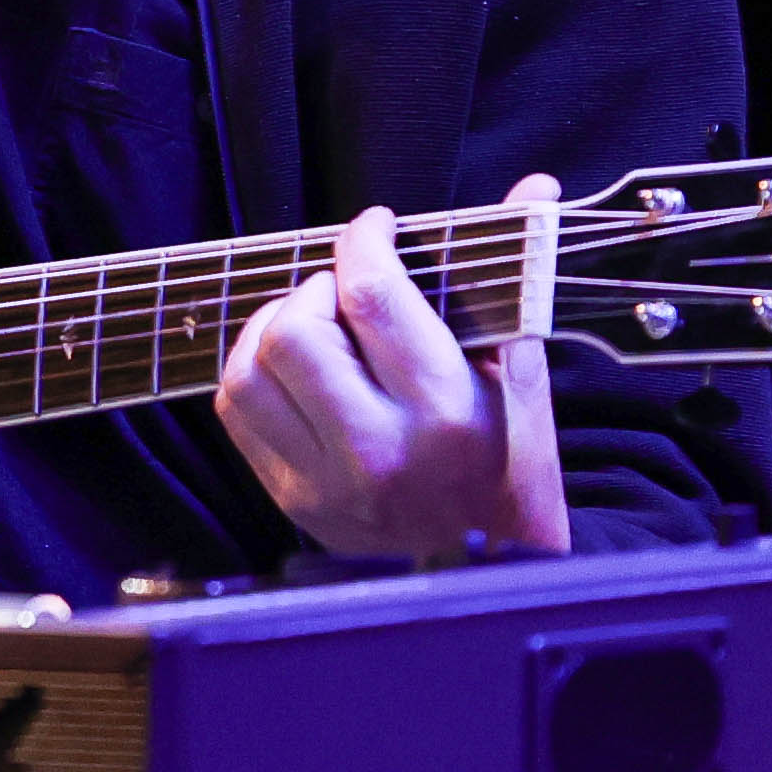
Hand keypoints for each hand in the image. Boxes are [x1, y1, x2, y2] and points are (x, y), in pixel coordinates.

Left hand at [211, 180, 569, 565]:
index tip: (375, 228)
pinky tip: (291, 371)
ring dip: (274, 328)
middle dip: (318, 289)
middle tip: (346, 292)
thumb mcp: (525, 384)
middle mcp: (379, 450)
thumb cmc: (512, 475)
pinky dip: (253, 374)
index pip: (372, 295)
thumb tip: (533, 190)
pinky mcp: (294, 501)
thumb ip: (516, 285)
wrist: (490, 581)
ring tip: (315, 326)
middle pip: (296, 329)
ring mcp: (327, 482)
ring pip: (251, 370)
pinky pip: (238, 413)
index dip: (363, 241)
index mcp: (445, 413)